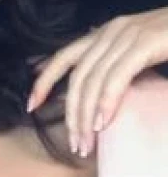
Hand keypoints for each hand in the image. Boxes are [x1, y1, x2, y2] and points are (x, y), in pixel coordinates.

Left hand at [27, 8, 167, 157]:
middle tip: (76, 145)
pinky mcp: (145, 43)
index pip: (65, 56)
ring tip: (87, 144)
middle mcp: (112, 30)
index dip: (44, 80)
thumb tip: (101, 101)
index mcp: (107, 32)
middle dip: (71, 113)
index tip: (32, 106)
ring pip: (92, 79)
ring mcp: (128, 35)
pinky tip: (102, 123)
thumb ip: (119, 70)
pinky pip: (116, 77)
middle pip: (77, 75)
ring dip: (85, 116)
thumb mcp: (141, 55)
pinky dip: (106, 101)